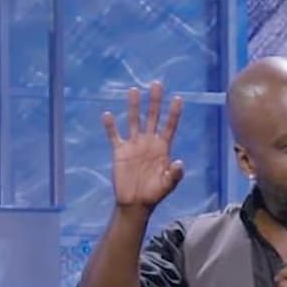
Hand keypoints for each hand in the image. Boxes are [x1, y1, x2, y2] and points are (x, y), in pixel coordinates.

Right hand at [103, 82, 184, 211]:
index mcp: (162, 148)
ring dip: (133, 106)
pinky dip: (110, 126)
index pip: (169, 126)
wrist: (135, 203)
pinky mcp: (120, 151)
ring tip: (134, 90)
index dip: (173, 113)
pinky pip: (114, 135)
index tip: (178, 98)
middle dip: (155, 101)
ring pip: (133, 120)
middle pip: (152, 117)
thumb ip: (175, 174)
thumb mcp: (167, 185)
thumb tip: (180, 162)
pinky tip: (107, 114)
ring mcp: (134, 144)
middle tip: (157, 84)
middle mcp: (148, 142)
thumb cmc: (154, 193)